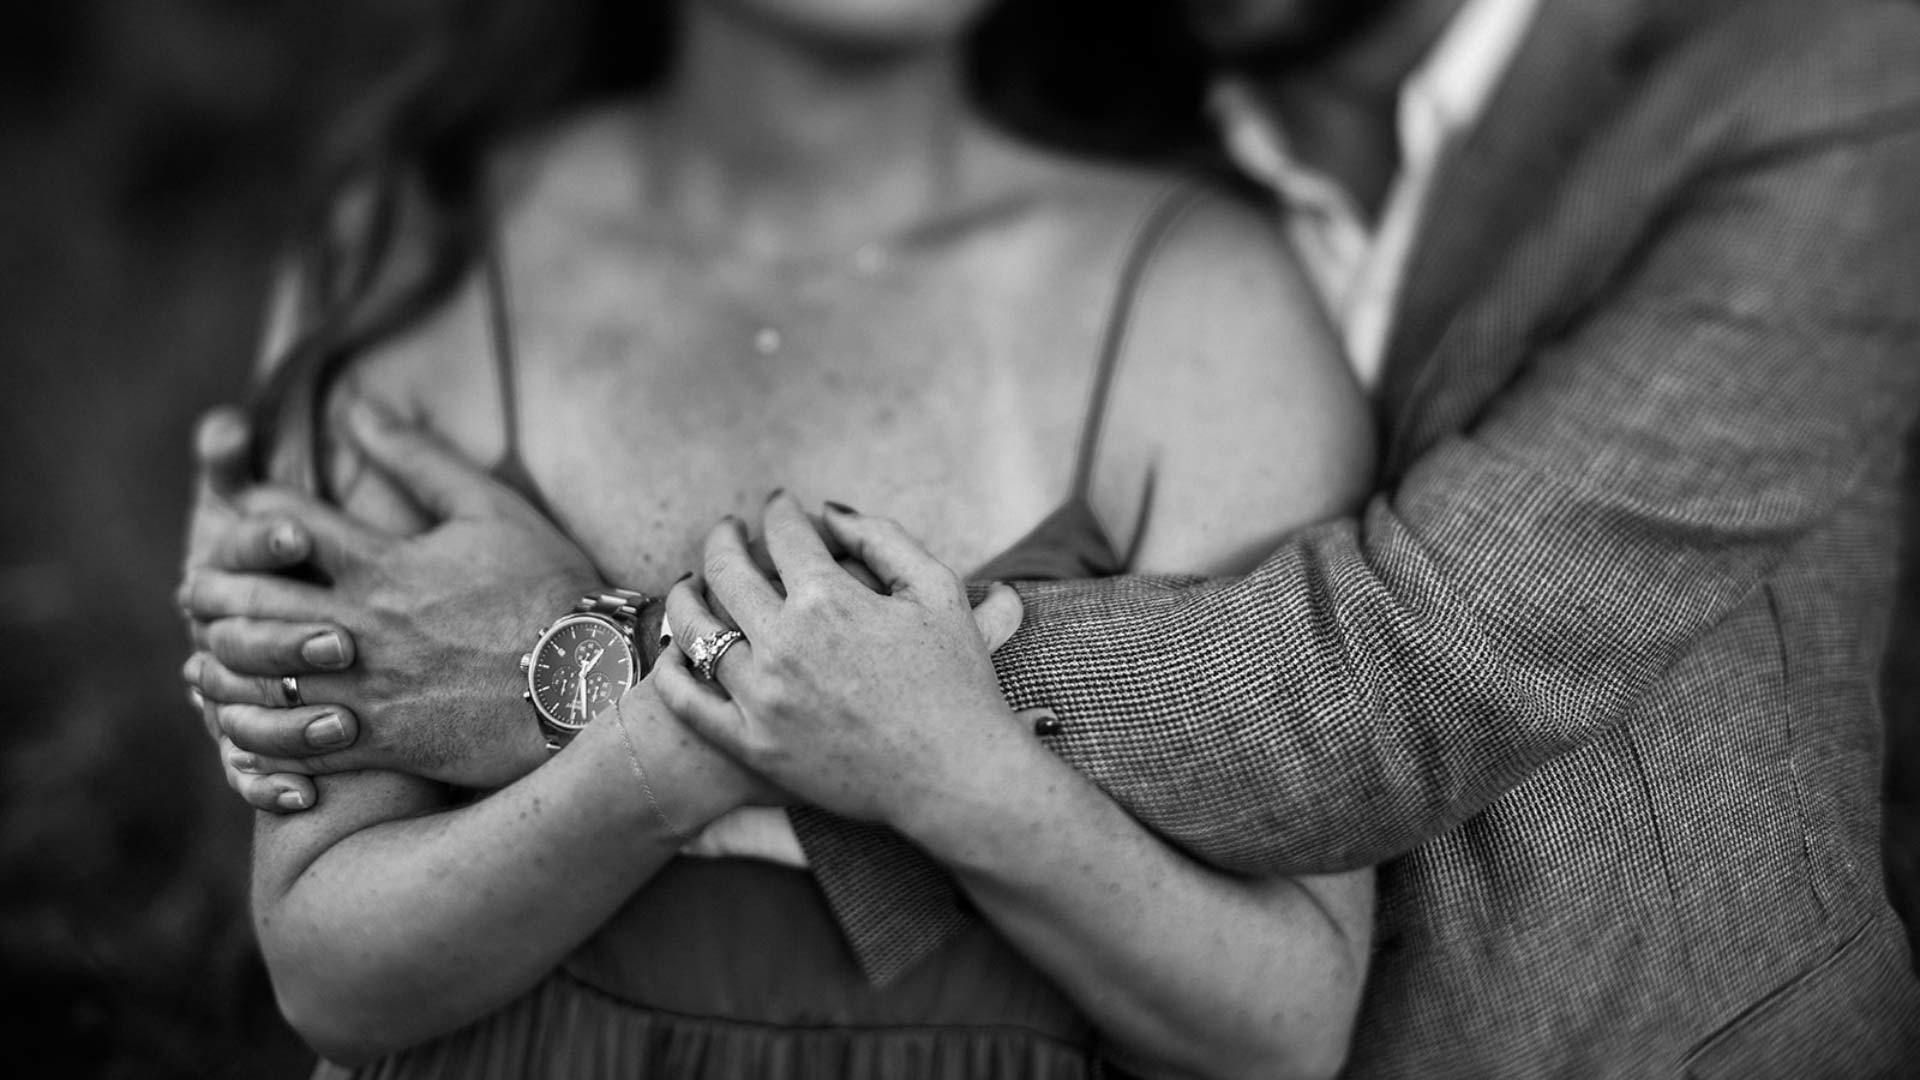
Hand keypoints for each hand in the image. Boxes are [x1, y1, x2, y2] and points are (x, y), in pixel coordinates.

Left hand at [181, 398, 605, 800]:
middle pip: (250, 601)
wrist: (593, 681)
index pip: (280, 524)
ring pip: (257, 674)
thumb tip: (358, 407)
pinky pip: (291, 742)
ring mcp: (368, 688)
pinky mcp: (380, 742)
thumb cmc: (551, 590)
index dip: (245, 515)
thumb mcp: (490, 509)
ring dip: (221, 662)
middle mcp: (363, 625)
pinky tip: (245, 722)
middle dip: (211, 591)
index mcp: (383, 563)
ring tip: (208, 656)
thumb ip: (418, 458)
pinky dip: (254, 731)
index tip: (237, 517)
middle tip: (197, 592)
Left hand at [653, 495, 1024, 824]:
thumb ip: (882, 538)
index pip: (782, 533)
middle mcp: (786, 643)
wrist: (955, 777)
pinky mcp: (753, 746)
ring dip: (685, 596)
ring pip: (694, 631)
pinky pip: (688, 703)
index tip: (779, 505)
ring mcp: (764, 697)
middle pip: (725, 571)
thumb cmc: (957, 680)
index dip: (779, 510)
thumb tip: (828, 510)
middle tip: (727, 529)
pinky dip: (671, 672)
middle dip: (723, 538)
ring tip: (690, 585)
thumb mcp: (938, 590)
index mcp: (830, 600)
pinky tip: (674, 653)